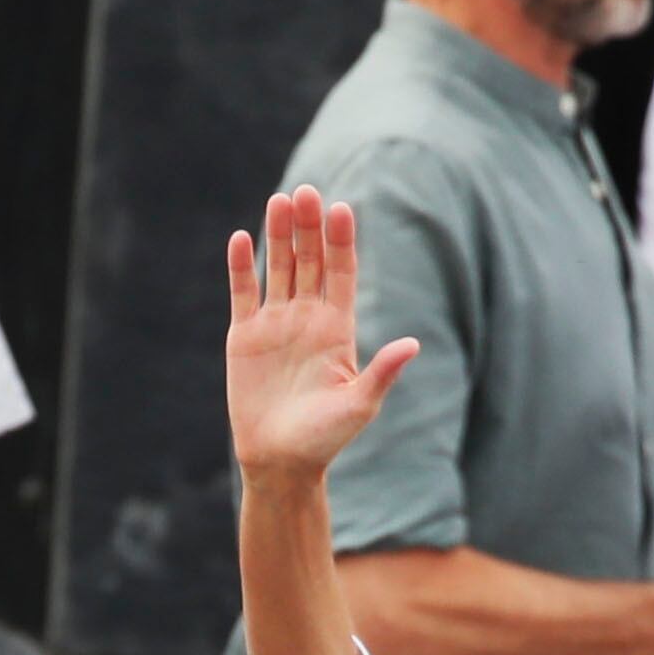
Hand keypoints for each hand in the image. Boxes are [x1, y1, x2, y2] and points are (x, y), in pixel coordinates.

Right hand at [226, 185, 420, 481]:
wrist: (280, 462)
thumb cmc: (325, 439)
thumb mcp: (359, 405)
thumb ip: (382, 372)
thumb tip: (413, 344)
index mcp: (338, 328)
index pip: (341, 273)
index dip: (341, 241)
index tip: (342, 209)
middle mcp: (308, 318)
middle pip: (310, 260)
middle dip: (309, 227)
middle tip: (306, 192)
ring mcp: (276, 323)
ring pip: (279, 267)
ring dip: (279, 235)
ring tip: (279, 201)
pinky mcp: (245, 335)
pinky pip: (244, 292)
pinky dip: (241, 266)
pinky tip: (240, 238)